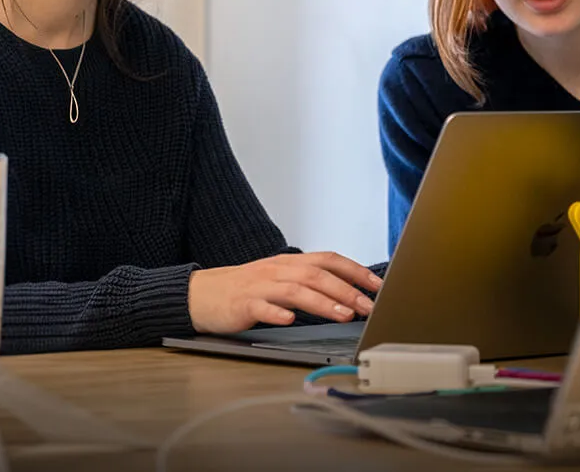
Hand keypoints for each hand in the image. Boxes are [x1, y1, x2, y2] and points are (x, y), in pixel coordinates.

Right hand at [188, 252, 382, 334]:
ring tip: (343, 315)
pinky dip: (277, 313)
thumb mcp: (280, 279)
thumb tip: (346, 294)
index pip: (329, 260)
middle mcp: (277, 270)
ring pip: (296, 290)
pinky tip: (289, 320)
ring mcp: (260, 286)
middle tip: (368, 306)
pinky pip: (262, 307)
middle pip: (317, 275)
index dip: (355, 270)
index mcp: (289, 263)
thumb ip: (308, 283)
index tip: (377, 285)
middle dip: (347, 290)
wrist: (202, 294)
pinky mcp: (243, 303)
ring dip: (322, 302)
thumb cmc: (245, 289)